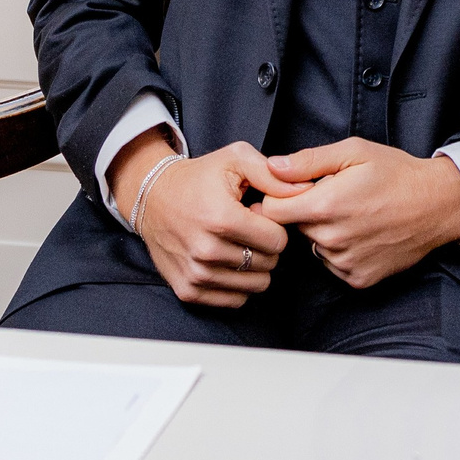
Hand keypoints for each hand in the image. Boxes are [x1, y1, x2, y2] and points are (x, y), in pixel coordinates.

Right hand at [110, 134, 298, 308]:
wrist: (152, 198)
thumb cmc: (199, 177)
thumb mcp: (235, 159)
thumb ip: (273, 175)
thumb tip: (306, 190)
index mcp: (221, 218)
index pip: (277, 241)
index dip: (275, 226)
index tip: (259, 215)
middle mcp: (206, 251)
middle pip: (268, 264)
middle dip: (266, 246)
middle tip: (248, 229)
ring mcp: (196, 274)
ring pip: (256, 285)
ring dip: (254, 266)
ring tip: (238, 244)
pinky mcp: (188, 291)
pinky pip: (235, 300)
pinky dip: (238, 283)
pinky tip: (227, 261)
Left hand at [258, 137, 459, 288]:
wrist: (438, 205)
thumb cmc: (397, 174)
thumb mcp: (354, 151)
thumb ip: (308, 160)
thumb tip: (273, 166)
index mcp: (325, 206)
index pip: (271, 210)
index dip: (278, 197)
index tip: (294, 190)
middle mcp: (332, 239)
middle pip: (293, 228)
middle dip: (306, 212)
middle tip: (336, 197)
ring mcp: (345, 263)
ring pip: (315, 246)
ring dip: (325, 232)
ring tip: (354, 214)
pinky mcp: (358, 279)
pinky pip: (333, 264)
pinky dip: (342, 250)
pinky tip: (363, 233)